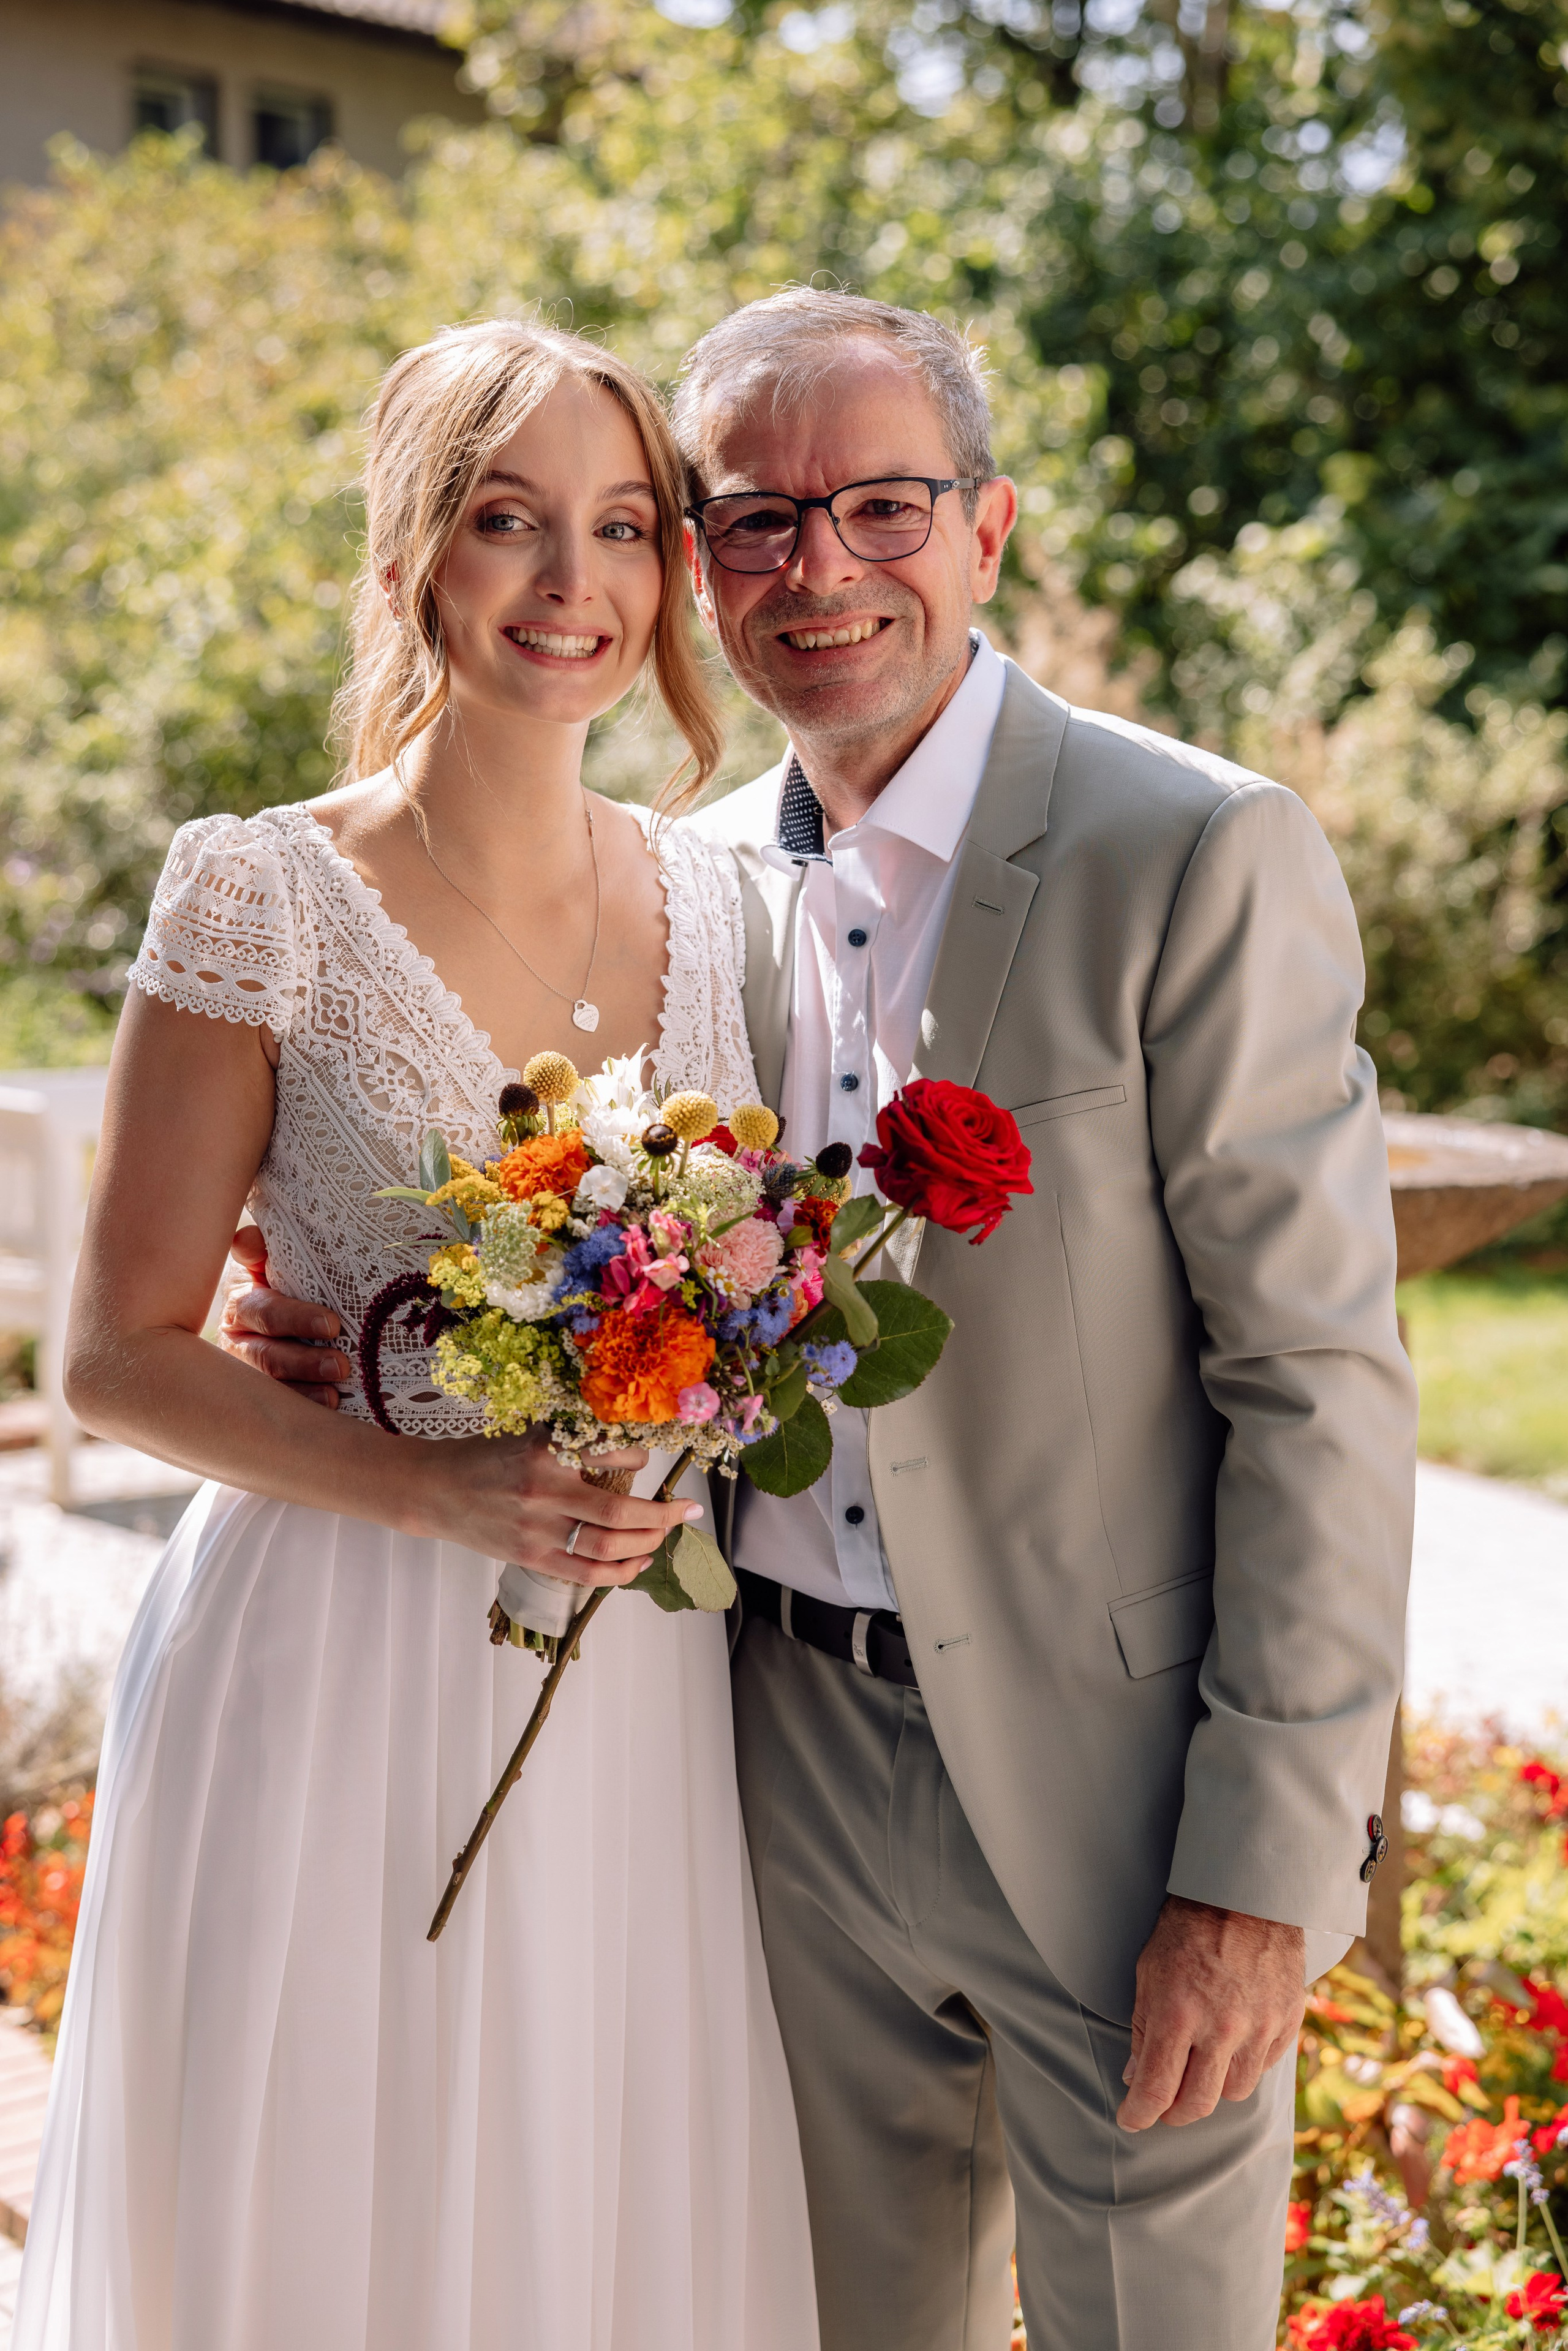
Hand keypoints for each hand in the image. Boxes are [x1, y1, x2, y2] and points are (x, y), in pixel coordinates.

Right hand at [220, 1224, 349, 1406]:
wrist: (291, 1316)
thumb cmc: (287, 1281)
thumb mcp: (272, 1261)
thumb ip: (260, 1248)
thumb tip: (249, 1242)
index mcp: (242, 1302)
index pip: (262, 1310)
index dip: (294, 1318)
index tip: (332, 1324)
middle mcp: (239, 1340)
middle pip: (267, 1355)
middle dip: (304, 1361)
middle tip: (341, 1364)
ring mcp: (247, 1372)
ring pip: (273, 1385)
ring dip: (305, 1389)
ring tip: (336, 1391)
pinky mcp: (263, 1397)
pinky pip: (282, 1407)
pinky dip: (306, 1408)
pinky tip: (330, 1407)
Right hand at [407, 1430, 702, 1583]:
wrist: (435, 1490)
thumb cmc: (487, 1458)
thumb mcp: (531, 1435)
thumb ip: (576, 1444)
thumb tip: (632, 1457)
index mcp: (547, 1448)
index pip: (615, 1453)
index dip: (642, 1457)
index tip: (649, 1458)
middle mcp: (544, 1489)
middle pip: (621, 1512)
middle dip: (664, 1514)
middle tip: (689, 1511)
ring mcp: (537, 1528)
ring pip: (608, 1547)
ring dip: (647, 1544)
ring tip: (665, 1535)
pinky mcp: (531, 1557)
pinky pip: (586, 1574)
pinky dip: (620, 1573)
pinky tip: (638, 1563)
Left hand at [1118, 1895, 1304, 2130]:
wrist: (1245, 1892)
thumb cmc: (1188, 1927)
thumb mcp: (1149, 1971)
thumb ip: (1142, 2028)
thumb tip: (1136, 2076)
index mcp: (1178, 2014)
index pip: (1156, 2089)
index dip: (1139, 2114)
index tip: (1131, 2119)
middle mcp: (1221, 2028)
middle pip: (1197, 2104)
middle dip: (1173, 2114)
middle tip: (1163, 2107)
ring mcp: (1258, 2028)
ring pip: (1233, 2092)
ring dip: (1211, 2090)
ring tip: (1199, 2070)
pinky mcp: (1286, 2022)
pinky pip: (1263, 2068)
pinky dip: (1243, 2066)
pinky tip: (1231, 2048)